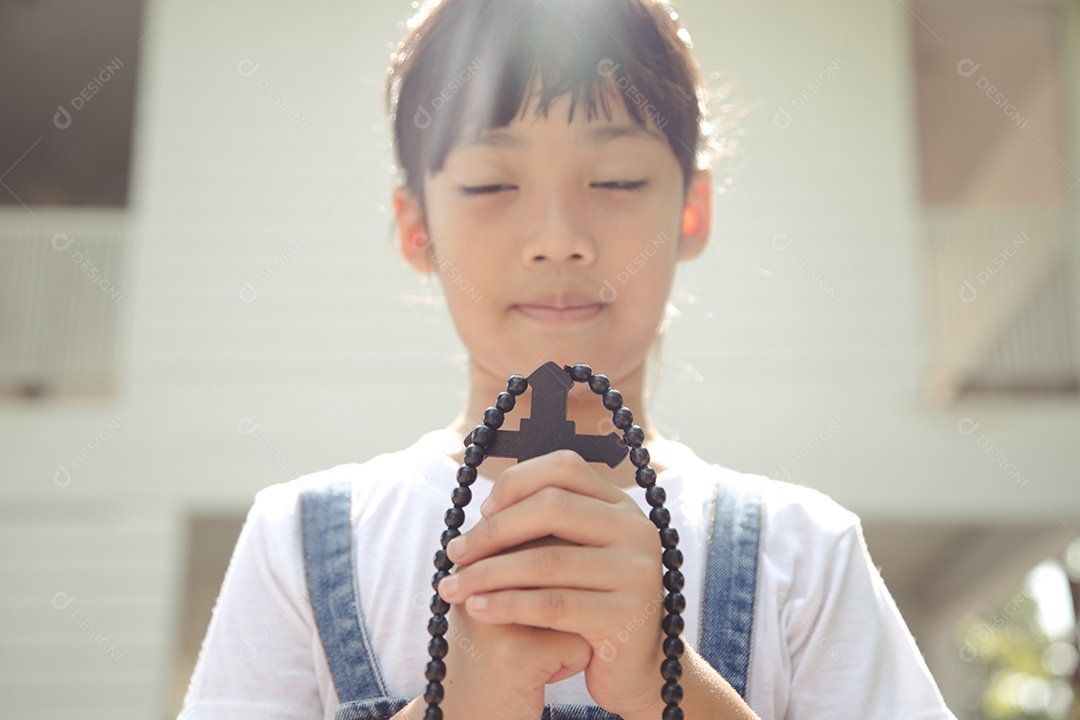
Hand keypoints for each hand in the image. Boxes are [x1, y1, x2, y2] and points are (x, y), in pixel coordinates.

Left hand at [437, 450, 667, 716]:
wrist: (634, 669)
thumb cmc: (590, 606)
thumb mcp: (575, 556)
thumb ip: (545, 529)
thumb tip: (485, 509)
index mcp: (621, 506)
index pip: (565, 467)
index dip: (516, 482)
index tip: (482, 512)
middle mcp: (636, 530)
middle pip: (552, 507)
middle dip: (493, 530)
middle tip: (455, 553)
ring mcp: (636, 572)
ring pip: (546, 560)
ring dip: (488, 572)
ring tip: (453, 586)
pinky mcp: (626, 617)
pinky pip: (553, 605)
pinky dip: (507, 605)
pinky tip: (477, 608)